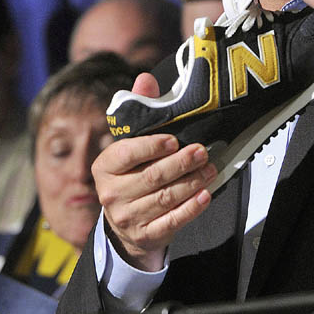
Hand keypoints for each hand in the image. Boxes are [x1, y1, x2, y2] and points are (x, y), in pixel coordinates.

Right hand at [93, 72, 216, 270]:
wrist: (126, 219)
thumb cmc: (132, 172)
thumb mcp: (130, 141)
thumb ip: (138, 109)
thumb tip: (145, 79)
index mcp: (105, 166)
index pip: (126, 154)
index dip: (151, 146)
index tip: (173, 140)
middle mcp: (111, 193)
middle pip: (152, 177)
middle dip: (180, 163)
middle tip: (201, 152)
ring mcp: (127, 216)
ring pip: (165, 198)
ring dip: (191, 183)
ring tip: (209, 169)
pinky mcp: (145, 233)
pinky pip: (171, 221)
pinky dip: (191, 209)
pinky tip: (204, 195)